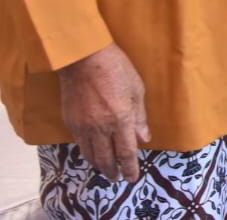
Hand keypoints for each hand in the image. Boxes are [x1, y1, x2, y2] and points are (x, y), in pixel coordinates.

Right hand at [58, 43, 147, 182]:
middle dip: (113, 171)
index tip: (132, 178)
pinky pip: (80, 144)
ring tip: (106, 169)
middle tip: (118, 178)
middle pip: (106, 158)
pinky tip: (93, 153)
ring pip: (91, 154)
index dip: (130, 168)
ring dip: (99, 165)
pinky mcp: (71, 121)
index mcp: (120, 119)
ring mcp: (83, 126)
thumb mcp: (137, 89)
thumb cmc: (116, 69)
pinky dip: (88, 153)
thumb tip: (144, 138)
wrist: (84, 59)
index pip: (126, 152)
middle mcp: (101, 127)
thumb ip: (139, 117)